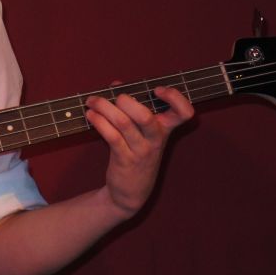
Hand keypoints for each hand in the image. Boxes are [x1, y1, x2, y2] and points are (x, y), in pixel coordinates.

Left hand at [85, 86, 193, 217]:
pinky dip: (99, 122)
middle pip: (146, 116)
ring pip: (123, 123)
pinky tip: (91, 116)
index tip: (157, 89)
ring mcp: (141, 151)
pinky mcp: (125, 160)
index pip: (184, 113)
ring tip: (92, 101)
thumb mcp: (140, 131)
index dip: (176, 97)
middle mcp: (156, 139)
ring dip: (104, 108)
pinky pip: (111, 136)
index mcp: (165, 129)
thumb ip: (131, 106)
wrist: (131, 191)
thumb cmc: (135, 152)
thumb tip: (116, 84)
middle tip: (114, 96)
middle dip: (126, 101)